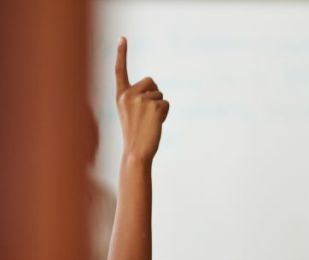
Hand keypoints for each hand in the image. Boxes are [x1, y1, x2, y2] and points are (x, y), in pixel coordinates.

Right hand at [115, 37, 169, 160]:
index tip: (123, 37)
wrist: (136, 151)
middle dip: (155, 94)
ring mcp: (141, 100)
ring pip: (160, 94)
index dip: (121, 53)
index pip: (120, 70)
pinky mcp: (154, 106)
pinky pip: (166, 103)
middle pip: (151, 81)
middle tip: (147, 114)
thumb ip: (139, 98)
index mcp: (120, 95)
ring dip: (160, 106)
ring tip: (149, 121)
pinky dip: (165, 113)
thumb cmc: (135, 134)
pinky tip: (156, 123)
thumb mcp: (131, 112)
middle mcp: (128, 94)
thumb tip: (157, 91)